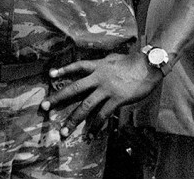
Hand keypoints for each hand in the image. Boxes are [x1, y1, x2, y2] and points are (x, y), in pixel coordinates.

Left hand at [42, 52, 161, 136]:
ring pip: (86, 106)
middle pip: (75, 88)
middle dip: (58, 98)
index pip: (77, 66)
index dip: (64, 70)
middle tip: (44, 107)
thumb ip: (103, 64)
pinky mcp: (116, 99)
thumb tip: (97, 65)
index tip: (50, 75)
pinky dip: (95, 126)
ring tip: (64, 131)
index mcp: (98, 66)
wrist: (148, 66)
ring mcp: (106, 89)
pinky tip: (90, 135)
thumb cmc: (133, 62)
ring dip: (74, 119)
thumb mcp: (114, 59)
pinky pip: (102, 115)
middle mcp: (99, 77)